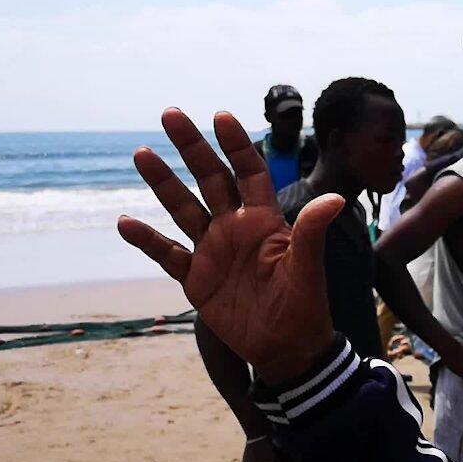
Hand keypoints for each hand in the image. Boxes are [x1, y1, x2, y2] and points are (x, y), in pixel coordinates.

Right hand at [118, 110, 340, 382]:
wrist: (286, 348)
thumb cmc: (304, 305)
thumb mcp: (307, 267)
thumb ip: (312, 231)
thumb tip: (336, 198)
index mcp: (264, 220)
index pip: (249, 172)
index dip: (237, 145)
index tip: (221, 115)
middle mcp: (235, 227)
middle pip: (210, 179)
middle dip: (192, 148)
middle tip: (171, 114)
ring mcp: (213, 250)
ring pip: (183, 208)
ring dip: (163, 183)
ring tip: (142, 154)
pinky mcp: (196, 278)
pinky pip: (167, 253)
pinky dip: (147, 240)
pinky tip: (126, 223)